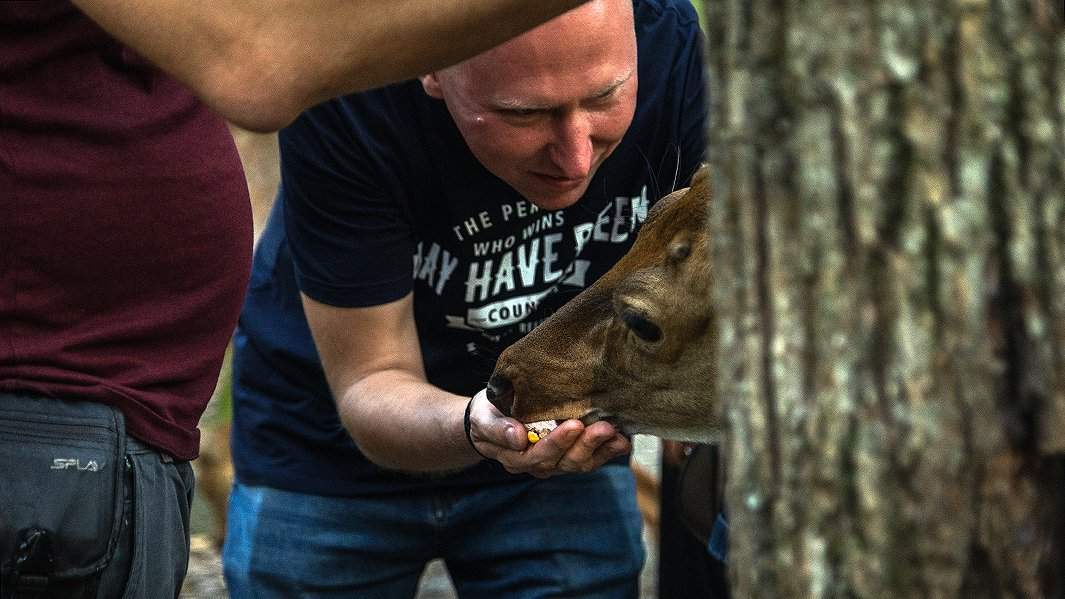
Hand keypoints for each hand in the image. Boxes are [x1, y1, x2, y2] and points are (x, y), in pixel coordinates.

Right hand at [466, 389, 630, 477]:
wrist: (493, 417)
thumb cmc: (488, 414)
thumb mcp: (483, 418)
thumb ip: (497, 428)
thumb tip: (518, 438)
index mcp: (514, 457)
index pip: (537, 455)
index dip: (556, 442)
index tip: (573, 425)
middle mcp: (536, 465)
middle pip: (563, 462)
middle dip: (585, 445)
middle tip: (603, 427)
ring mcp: (554, 462)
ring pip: (579, 463)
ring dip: (600, 450)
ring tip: (617, 436)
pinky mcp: (568, 456)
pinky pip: (589, 459)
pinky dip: (606, 452)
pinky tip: (621, 442)